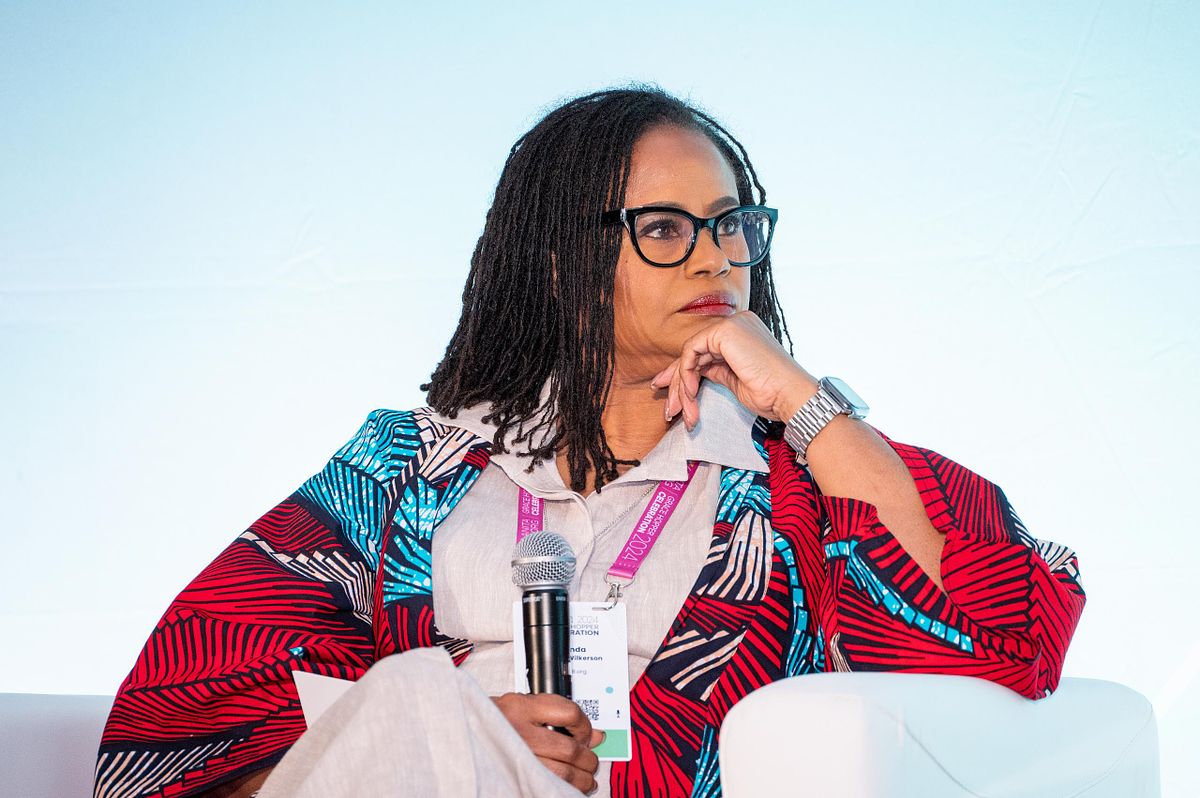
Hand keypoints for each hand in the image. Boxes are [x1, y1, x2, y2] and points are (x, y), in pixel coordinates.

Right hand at [492, 692, 603, 793]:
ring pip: (562, 774)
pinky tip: (570, 788)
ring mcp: (516, 755)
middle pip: (569, 749)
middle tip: (590, 762)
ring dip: (581, 779)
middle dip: (587, 760)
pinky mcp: (514, 775)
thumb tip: (594, 736)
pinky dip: (565, 789)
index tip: (588, 735)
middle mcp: (517, 731)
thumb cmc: (495, 720)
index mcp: (520, 707)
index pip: (569, 713)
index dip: (585, 727)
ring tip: (585, 779)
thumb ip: (557, 715)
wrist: (465, 733)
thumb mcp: (522, 706)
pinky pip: (548, 786)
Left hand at [650, 311, 817, 428]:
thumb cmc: (770, 394)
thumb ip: (714, 369)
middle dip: (677, 383)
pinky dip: (686, 375)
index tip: (673, 396)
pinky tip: (691, 394)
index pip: (704, 350)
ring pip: (690, 354)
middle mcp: (737, 323)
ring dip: (682, 386)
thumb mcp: (735, 379)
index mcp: (742, 333)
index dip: (683, 373)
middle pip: (694, 351)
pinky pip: (691, 352)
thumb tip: (690, 373)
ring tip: (682, 411)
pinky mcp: (725, 331)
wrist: (789, 395)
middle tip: (669, 408)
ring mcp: (732, 324)